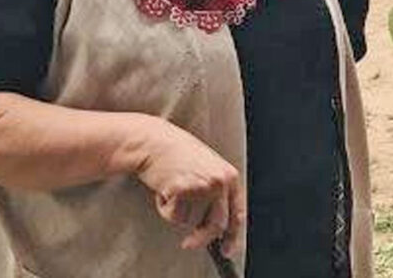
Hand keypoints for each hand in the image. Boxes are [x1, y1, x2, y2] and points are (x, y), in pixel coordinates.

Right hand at [134, 119, 245, 257]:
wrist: (154, 141)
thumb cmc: (176, 154)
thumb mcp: (207, 168)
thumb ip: (216, 191)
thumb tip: (217, 226)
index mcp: (229, 176)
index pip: (238, 213)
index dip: (233, 236)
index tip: (226, 250)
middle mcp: (220, 181)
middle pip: (216, 225)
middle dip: (201, 238)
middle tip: (188, 244)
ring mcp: (202, 186)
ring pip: (191, 221)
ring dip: (176, 213)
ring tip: (171, 190)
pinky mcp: (184, 190)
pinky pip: (173, 216)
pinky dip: (164, 208)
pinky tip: (163, 188)